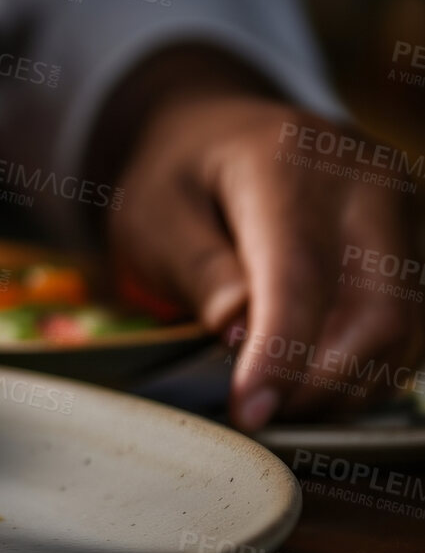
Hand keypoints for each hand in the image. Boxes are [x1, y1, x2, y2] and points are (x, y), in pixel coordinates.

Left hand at [107, 84, 422, 428]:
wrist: (218, 136)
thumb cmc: (176, 180)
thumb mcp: (153, 218)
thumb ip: (198, 272)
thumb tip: (243, 337)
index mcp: (290, 161)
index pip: (301, 272)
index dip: (282, 352)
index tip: (251, 410)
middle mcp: (367, 182)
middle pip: (378, 310)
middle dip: (319, 383)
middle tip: (258, 416)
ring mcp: (403, 212)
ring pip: (403, 329)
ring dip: (345, 386)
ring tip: (278, 403)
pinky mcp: (414, 244)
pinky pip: (407, 327)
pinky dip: (363, 370)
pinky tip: (310, 383)